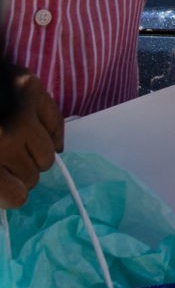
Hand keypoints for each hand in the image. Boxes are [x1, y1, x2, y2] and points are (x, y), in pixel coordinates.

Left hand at [0, 73, 63, 208]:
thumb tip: (14, 195)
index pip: (18, 196)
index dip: (9, 195)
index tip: (3, 186)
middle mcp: (6, 139)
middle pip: (32, 177)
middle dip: (19, 175)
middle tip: (6, 164)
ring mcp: (21, 113)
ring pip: (49, 155)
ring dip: (35, 157)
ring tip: (19, 149)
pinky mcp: (32, 90)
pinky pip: (57, 125)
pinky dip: (52, 137)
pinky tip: (39, 139)